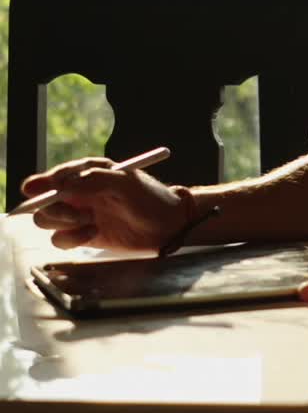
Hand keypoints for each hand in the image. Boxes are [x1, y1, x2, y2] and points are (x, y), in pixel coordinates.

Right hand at [20, 158, 185, 251]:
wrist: (169, 226)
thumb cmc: (150, 198)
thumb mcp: (123, 183)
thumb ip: (91, 181)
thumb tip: (61, 185)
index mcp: (88, 173)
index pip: (55, 177)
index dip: (40, 183)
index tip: (33, 191)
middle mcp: (79, 193)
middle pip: (45, 202)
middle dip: (53, 209)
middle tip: (77, 213)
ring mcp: (80, 215)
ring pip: (49, 222)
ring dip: (63, 223)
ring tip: (89, 221)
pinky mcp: (84, 236)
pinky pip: (61, 239)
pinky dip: (71, 239)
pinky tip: (92, 233)